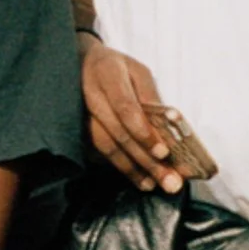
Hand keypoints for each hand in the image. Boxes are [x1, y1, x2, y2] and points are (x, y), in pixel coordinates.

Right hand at [82, 38, 187, 193]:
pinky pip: (100, 152)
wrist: (80, 64)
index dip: (144, 132)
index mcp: (108, 74)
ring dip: (132, 169)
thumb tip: (169, 124)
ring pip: (107, 147)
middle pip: (118, 133)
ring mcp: (81, 114)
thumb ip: (150, 96)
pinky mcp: (78, 129)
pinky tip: (138, 179)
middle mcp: (91, 96)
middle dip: (145, 160)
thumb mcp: (138, 72)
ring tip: (153, 184)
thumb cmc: (116, 68)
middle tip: (168, 180)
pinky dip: (122, 167)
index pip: (125, 108)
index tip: (163, 152)